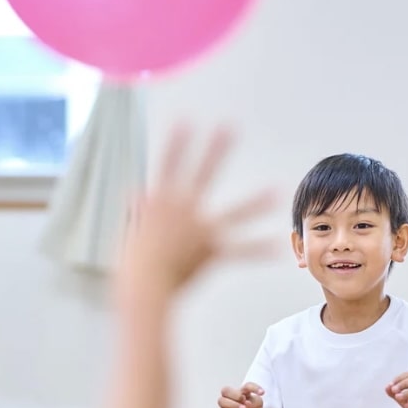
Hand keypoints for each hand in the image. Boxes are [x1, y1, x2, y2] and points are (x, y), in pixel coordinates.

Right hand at [119, 125, 279, 296]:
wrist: (143, 287)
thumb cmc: (131, 263)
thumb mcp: (129, 230)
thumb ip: (136, 209)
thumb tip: (135, 191)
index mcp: (160, 201)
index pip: (168, 164)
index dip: (176, 142)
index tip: (185, 120)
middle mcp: (183, 210)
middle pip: (204, 173)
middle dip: (217, 150)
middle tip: (230, 126)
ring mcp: (201, 230)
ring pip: (235, 212)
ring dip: (256, 202)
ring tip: (278, 190)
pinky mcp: (212, 251)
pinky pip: (240, 251)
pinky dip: (257, 250)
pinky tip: (277, 246)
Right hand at [217, 383, 264, 407]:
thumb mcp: (258, 407)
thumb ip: (255, 401)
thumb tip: (247, 402)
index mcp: (243, 392)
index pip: (247, 386)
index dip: (254, 387)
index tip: (262, 393)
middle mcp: (232, 397)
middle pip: (227, 390)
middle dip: (235, 394)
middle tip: (244, 399)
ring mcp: (225, 406)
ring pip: (222, 400)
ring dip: (233, 404)